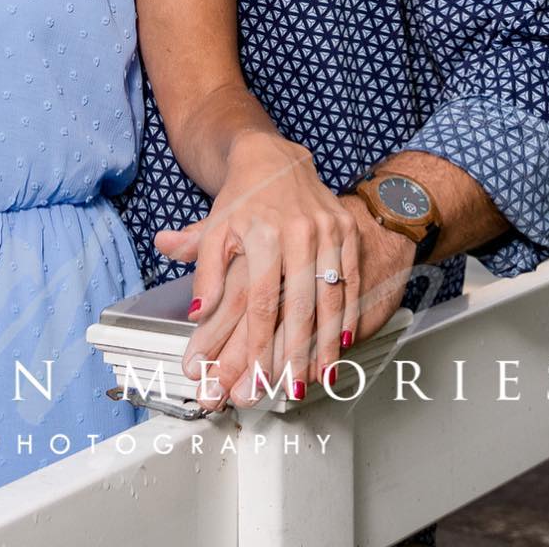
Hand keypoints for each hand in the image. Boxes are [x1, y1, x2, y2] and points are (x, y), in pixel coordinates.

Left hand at [154, 134, 361, 408]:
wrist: (275, 158)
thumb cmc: (241, 200)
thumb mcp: (214, 230)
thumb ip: (205, 272)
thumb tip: (197, 314)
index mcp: (261, 233)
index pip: (261, 299)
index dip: (261, 341)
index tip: (259, 375)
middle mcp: (297, 231)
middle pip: (300, 303)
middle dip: (298, 352)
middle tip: (293, 390)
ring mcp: (326, 229)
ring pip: (330, 295)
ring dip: (327, 340)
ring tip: (321, 376)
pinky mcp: (345, 229)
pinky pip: (350, 279)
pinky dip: (349, 313)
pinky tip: (343, 341)